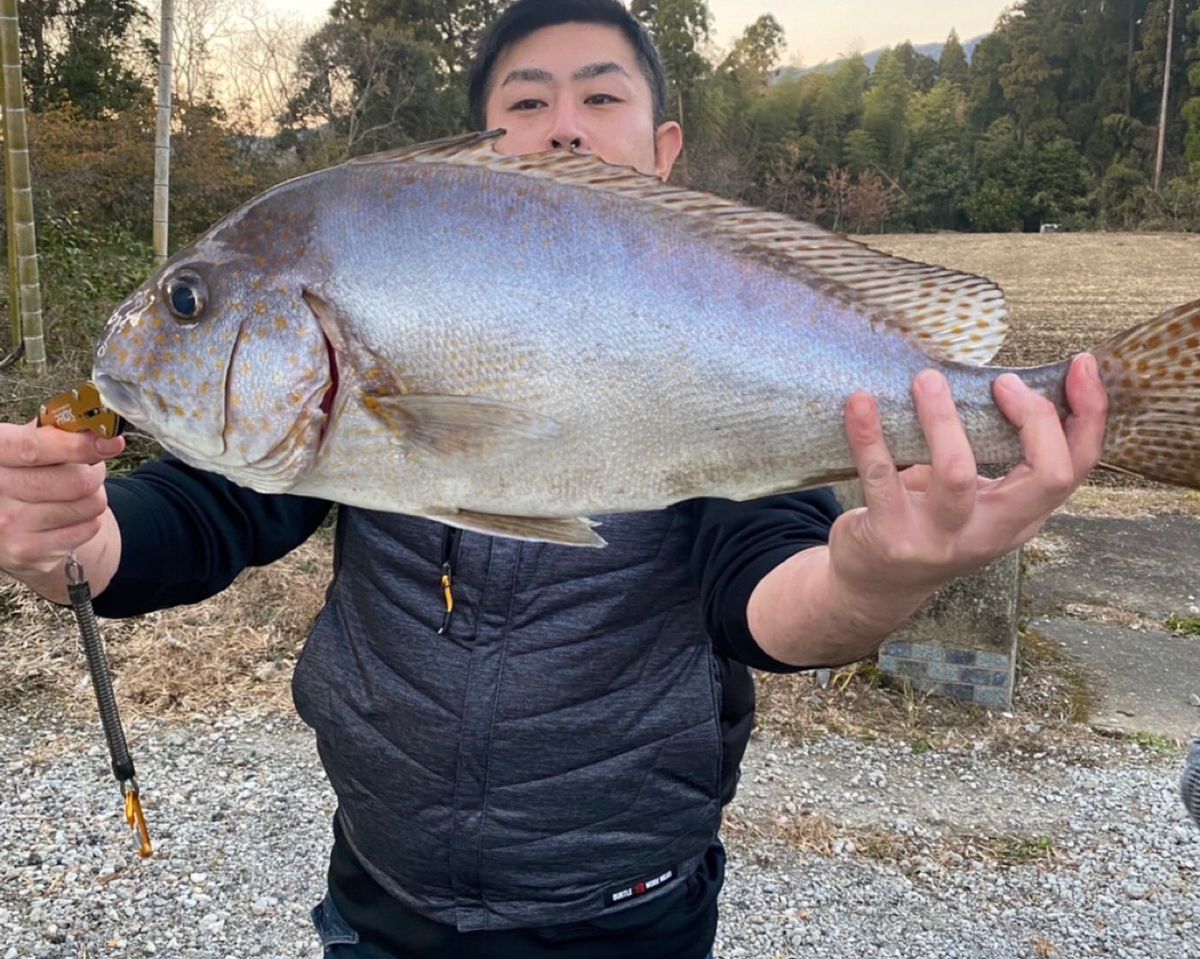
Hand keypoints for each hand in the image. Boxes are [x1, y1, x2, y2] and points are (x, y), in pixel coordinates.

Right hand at [0, 421, 123, 578]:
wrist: (2, 522)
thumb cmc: (23, 471)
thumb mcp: (28, 441)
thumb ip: (58, 431)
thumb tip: (104, 433)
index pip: (33, 448)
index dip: (77, 445)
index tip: (111, 442)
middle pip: (74, 482)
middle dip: (95, 472)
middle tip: (92, 469)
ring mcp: (5, 524)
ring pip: (88, 504)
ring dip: (95, 495)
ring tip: (77, 492)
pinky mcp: (25, 551)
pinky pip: (88, 528)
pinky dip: (90, 519)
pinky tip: (70, 515)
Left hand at [828, 353, 1108, 614]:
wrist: (874, 584)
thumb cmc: (928, 521)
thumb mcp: (976, 497)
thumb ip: (997, 452)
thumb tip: (1008, 375)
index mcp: (1022, 516)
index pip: (1076, 467)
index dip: (1089, 415)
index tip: (1081, 366)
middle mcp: (991, 532)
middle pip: (1045, 476)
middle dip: (1035, 418)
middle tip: (1003, 382)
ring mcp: (941, 538)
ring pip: (956, 473)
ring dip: (942, 419)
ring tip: (927, 380)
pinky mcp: (891, 536)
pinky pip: (881, 477)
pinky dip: (869, 436)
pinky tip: (860, 402)